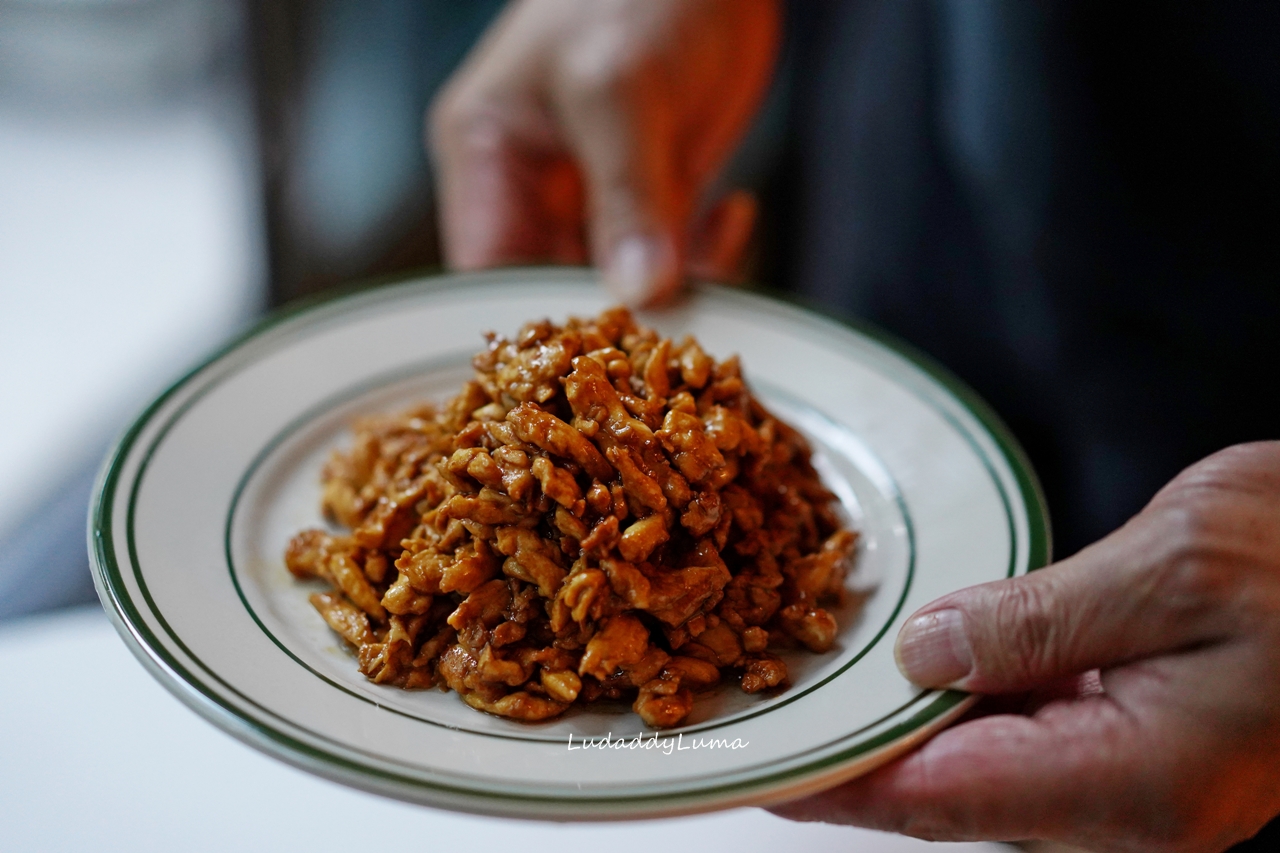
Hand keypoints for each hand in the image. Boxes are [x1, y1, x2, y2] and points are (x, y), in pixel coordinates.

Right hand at [428, 0, 779, 304]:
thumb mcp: (619, 88)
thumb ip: (627, 193)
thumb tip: (639, 289)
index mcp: (487, 157)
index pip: (487, 275)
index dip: (532, 326)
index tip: (590, 359)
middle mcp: (532, 187)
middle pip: (552, 291)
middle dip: (608, 321)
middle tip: (667, 337)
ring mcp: (595, 194)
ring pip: (618, 285)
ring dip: (667, 295)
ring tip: (713, 286)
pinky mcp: (653, 193)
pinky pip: (670, 256)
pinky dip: (705, 255)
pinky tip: (734, 216)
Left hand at [772, 443, 1279, 852]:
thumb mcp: (1178, 567)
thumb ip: (1038, 622)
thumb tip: (924, 658)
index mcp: (1134, 780)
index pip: (939, 797)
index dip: (839, 783)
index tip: (761, 769)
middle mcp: (1130, 797)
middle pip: (950, 791)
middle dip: (857, 760)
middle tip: (771, 724)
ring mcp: (1142, 774)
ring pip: (984, 764)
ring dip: (904, 731)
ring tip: (822, 694)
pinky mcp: (1150, 735)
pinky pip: (1030, 731)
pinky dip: (964, 703)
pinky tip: (923, 669)